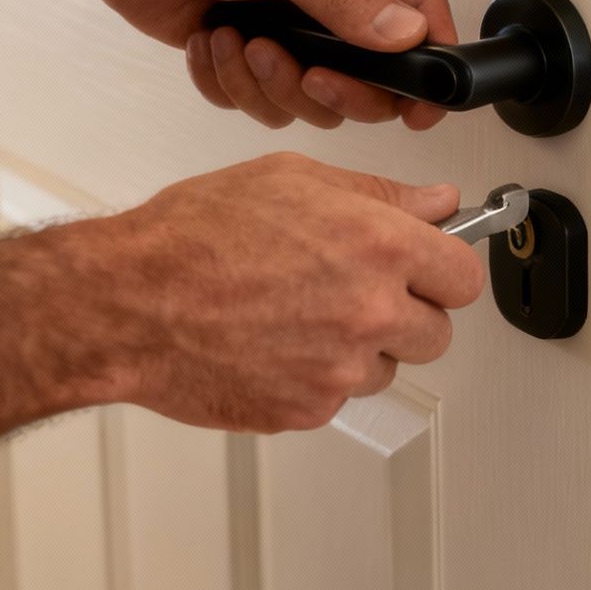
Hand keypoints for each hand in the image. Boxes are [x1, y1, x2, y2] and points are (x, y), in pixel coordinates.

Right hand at [70, 153, 485, 431]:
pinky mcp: (307, 411)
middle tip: (356, 293)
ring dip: (360, 350)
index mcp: (379, 245)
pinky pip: (336, 399)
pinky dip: (315, 378)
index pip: (463, 275)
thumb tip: (436, 203)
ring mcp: (341, 369)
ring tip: (298, 315)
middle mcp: (370, 311)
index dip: (444, 269)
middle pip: (437, 333)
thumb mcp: (292, 178)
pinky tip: (273, 344)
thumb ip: (380, 194)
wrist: (126, 303)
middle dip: (407, 314)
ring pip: (386, 369)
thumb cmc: (193, 236)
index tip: (428, 268)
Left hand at [91, 0, 456, 129]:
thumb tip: (404, 32)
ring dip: (267, 84)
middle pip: (372, 79)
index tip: (419, 109)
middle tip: (303, 74)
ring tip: (238, 41)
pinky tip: (210, 42)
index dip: (429, 66)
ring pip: (312, 101)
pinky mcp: (251, 55)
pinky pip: (259, 104)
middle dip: (332, 88)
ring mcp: (292, 30)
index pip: (422, 15)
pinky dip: (228, 83)